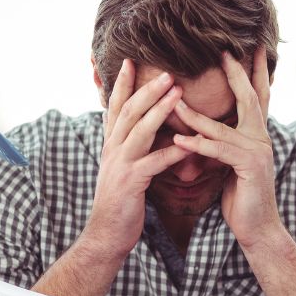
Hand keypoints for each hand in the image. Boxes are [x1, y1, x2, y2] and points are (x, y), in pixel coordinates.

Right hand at [83, 60, 190, 257]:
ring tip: (178, 93)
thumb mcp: (121, 169)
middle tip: (167, 71)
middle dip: (147, 89)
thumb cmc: (120, 203)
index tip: (131, 61)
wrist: (105, 234)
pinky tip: (190, 144)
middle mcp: (112, 150)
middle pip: (129, 111)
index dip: (122, 84)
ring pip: (140, 130)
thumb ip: (130, 148)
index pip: (116, 107)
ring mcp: (120, 165)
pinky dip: (173, 152)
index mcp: (111, 145)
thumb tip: (141, 131)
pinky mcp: (131, 183)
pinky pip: (154, 162)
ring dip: (159, 110)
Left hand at [173, 49, 280, 248]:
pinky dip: (197, 145)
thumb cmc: (241, 197)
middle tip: (224, 51)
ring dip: (195, 114)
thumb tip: (205, 128)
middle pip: (250, 98)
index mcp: (257, 135)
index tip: (249, 48)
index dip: (253, 72)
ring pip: (223, 126)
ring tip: (173, 100)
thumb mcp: (230, 164)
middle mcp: (261, 138)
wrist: (257, 228)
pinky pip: (218, 151)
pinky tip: (179, 140)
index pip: (256, 96)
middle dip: (237, 73)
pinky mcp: (249, 167)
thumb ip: (223, 143)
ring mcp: (258, 151)